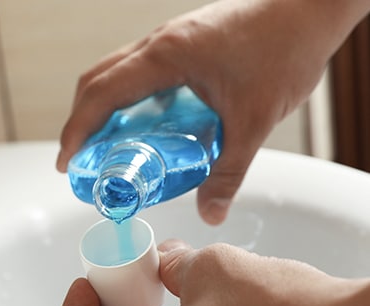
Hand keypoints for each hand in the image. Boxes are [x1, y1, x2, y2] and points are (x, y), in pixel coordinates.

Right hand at [56, 0, 368, 224]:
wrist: (311, 9)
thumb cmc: (286, 49)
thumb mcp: (254, 120)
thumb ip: (229, 171)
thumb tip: (210, 213)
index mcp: (166, 55)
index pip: (102, 94)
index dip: (77, 130)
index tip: (67, 161)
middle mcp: (159, 43)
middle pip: (96, 80)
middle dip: (80, 121)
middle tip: (79, 159)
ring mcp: (169, 40)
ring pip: (114, 72)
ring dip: (100, 108)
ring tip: (103, 146)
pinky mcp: (182, 43)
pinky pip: (136, 70)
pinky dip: (124, 98)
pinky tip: (142, 125)